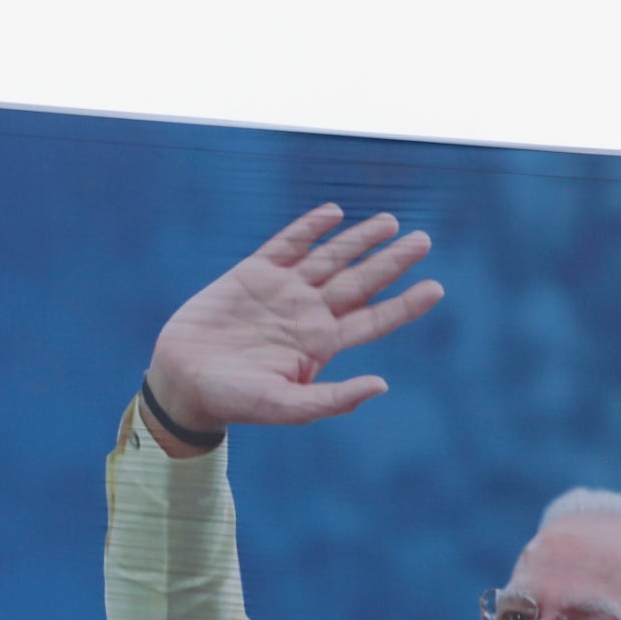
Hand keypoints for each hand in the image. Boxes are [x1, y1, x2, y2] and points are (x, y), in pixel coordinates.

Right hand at [143, 205, 442, 452]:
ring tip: (390, 222)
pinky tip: (333, 213)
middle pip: (361, 281)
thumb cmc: (236, 401)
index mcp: (322, 344)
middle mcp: (309, 313)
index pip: (374, 319)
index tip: (436, 288)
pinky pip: (288, 244)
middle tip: (424, 240)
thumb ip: (333, 399)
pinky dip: (310, 228)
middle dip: (392, 261)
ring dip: (360, 239)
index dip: (405, 304)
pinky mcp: (253, 273)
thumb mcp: (287, 406)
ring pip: (331, 258)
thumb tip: (382, 385)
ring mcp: (283, 291)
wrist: (184, 380)